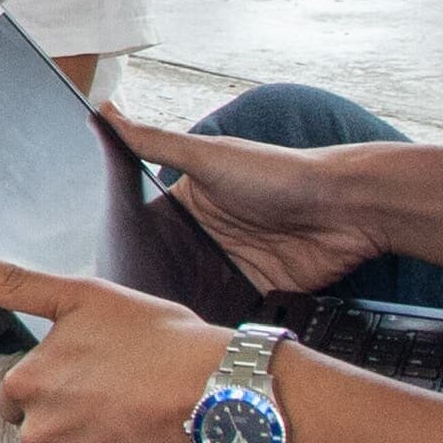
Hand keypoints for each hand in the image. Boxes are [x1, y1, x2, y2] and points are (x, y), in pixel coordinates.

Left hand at [0, 240, 227, 442]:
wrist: (227, 392)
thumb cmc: (159, 340)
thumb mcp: (82, 297)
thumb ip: (12, 281)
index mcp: (25, 385)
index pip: (19, 395)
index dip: (60, 382)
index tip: (98, 373)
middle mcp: (39, 434)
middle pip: (44, 430)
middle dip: (75, 419)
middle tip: (125, 397)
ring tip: (140, 421)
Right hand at [101, 118, 383, 297]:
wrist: (344, 207)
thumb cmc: (280, 172)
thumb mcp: (209, 155)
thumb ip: (154, 141)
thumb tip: (105, 112)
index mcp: (189, 202)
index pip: (144, 229)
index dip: (123, 247)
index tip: (98, 268)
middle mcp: (206, 235)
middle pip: (165, 267)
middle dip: (146, 285)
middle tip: (119, 308)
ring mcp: (231, 264)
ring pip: (191, 292)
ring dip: (178, 303)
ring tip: (149, 325)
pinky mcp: (256, 290)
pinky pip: (226, 309)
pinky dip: (211, 319)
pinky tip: (191, 330)